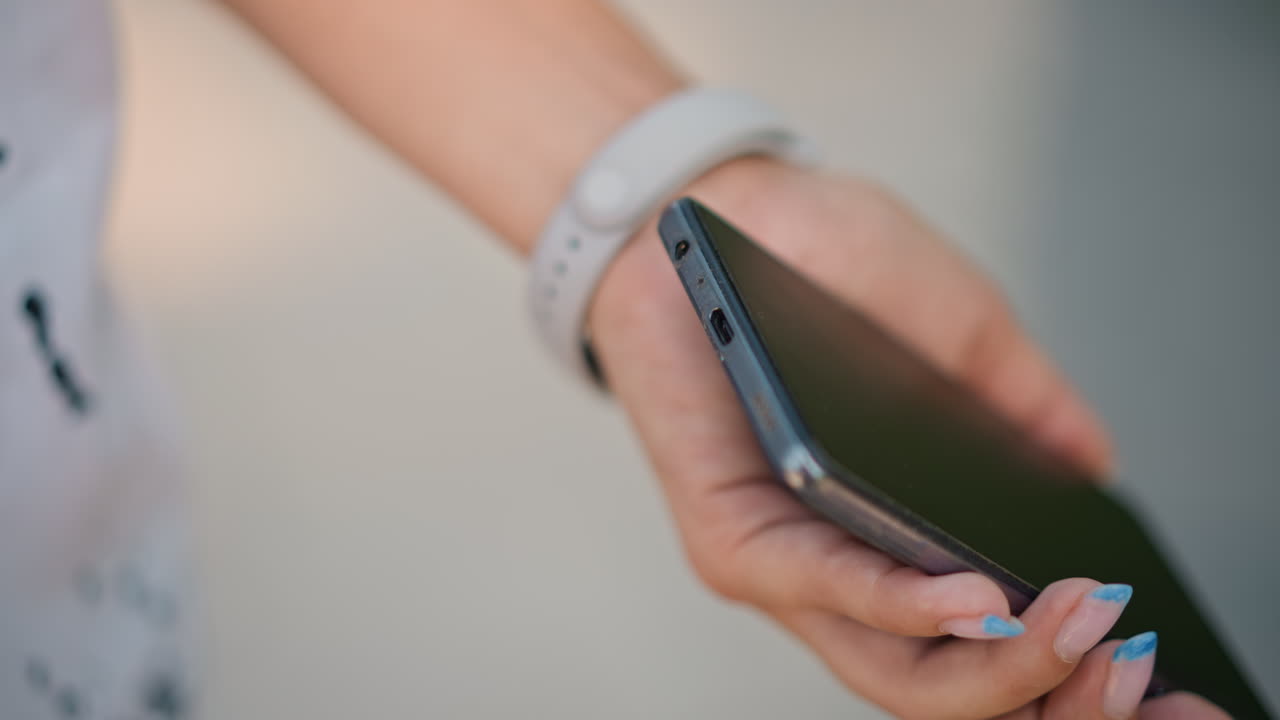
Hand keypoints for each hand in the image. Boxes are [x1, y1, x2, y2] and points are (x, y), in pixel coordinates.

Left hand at [587, 158, 1226, 718]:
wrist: (717, 207)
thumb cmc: (822, 265)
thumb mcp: (953, 326)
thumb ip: (1020, 403)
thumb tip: (1094, 467)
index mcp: (900, 536)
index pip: (986, 646)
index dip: (1065, 667)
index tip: (1139, 645)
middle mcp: (841, 571)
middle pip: (945, 685)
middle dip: (1044, 686)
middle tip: (1118, 650)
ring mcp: (784, 562)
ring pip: (890, 667)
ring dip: (990, 663)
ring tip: (1062, 623)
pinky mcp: (728, 532)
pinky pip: (819, 585)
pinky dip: (899, 600)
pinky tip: (969, 592)